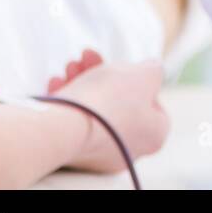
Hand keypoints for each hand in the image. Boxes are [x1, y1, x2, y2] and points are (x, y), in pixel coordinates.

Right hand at [56, 57, 170, 174]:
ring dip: (81, 81)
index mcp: (153, 136)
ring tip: (70, 66)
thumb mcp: (146, 73)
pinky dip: (67, 100)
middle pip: (119, 102)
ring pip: (94, 109)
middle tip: (88, 58)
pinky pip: (73, 122)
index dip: (142, 83)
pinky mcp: (71, 154)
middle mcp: (128, 150)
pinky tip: (56, 82)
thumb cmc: (111, 98)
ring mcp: (98, 154)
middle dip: (103, 74)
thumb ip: (154, 69)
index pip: (155, 105)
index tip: (129, 70)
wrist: (64, 127)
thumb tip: (151, 71)